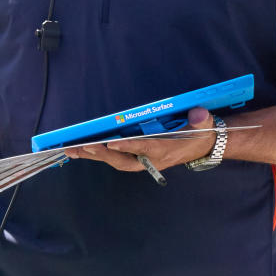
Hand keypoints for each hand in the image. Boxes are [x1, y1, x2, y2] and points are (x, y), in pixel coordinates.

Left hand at [70, 107, 218, 172]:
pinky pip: (114, 157)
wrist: (200, 146)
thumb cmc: (199, 133)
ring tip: (72, 150)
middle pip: (122, 159)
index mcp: (165, 150)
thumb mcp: (204, 126)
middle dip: (101, 154)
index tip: (111, 142)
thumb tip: (199, 115)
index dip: (128, 146)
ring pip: (114, 160)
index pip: (144, 148)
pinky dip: (98, 154)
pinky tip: (83, 149)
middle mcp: (150, 159)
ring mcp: (142, 159)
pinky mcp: (136, 157)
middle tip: (82, 147)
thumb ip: (201, 120)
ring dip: (93, 155)